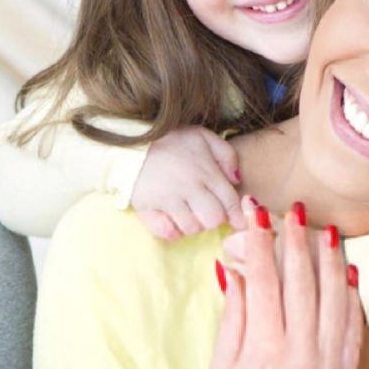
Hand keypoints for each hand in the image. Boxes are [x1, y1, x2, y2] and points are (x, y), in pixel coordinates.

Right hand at [131, 127, 245, 239]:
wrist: (129, 139)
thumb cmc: (168, 138)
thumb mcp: (202, 136)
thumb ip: (225, 154)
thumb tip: (236, 179)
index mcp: (206, 171)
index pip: (230, 201)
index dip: (237, 216)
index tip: (239, 223)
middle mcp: (190, 188)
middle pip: (213, 220)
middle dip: (213, 220)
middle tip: (205, 212)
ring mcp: (168, 199)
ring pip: (191, 228)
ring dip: (192, 225)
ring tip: (186, 213)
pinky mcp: (148, 208)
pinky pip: (167, 232)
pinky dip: (172, 230)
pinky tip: (171, 220)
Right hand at [207, 199, 363, 368]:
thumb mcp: (222, 364)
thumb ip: (235, 314)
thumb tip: (233, 268)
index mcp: (263, 349)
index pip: (263, 279)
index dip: (258, 241)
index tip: (255, 212)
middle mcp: (301, 353)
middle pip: (302, 282)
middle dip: (296, 239)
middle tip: (294, 209)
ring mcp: (329, 364)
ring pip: (335, 298)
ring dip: (331, 260)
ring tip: (325, 230)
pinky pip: (354, 326)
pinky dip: (352, 296)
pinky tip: (348, 272)